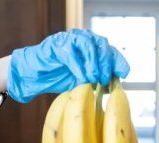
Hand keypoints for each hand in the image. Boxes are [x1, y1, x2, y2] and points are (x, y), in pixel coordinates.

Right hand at [7, 29, 129, 102]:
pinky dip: (78, 66)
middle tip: (105, 80)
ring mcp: (70, 40)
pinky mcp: (57, 44)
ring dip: (94, 63)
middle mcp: (83, 40)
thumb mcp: (82, 81)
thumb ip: (96, 80)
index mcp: (92, 48)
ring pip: (89, 45)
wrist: (35, 77)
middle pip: (102, 45)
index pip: (110, 51)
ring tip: (93, 79)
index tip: (124, 73)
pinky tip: (81, 79)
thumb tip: (113, 86)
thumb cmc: (58, 78)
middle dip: (106, 64)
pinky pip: (71, 52)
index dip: (118, 61)